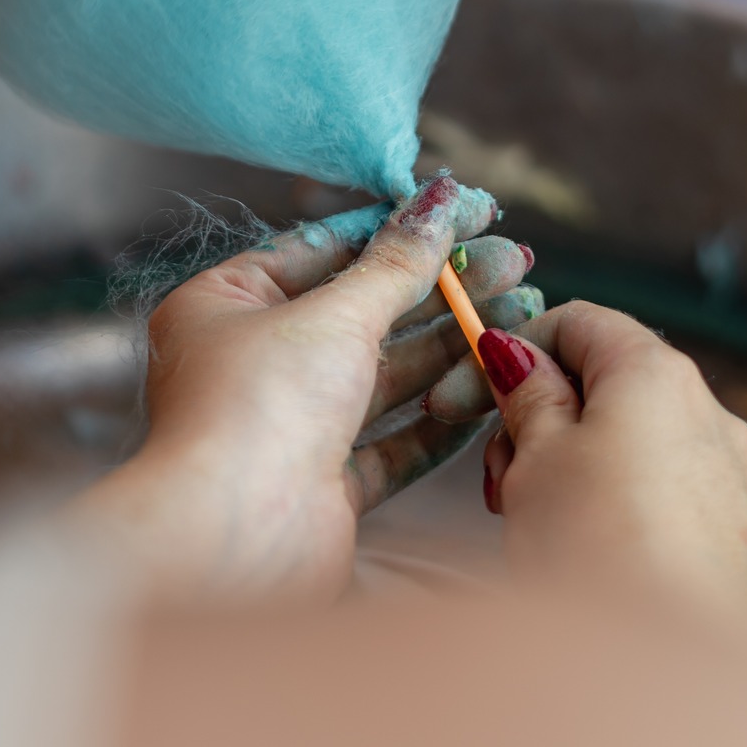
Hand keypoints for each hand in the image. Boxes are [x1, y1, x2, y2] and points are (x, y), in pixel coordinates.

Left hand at [76, 176, 535, 599]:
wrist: (230, 547)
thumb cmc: (255, 412)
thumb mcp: (334, 317)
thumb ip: (396, 263)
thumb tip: (438, 199)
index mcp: (224, 305)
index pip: (325, 248)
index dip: (400, 228)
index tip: (468, 211)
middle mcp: (249, 364)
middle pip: (361, 312)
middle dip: (441, 288)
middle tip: (517, 262)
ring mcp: (286, 429)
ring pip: (382, 377)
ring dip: (452, 347)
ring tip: (522, 313)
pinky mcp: (320, 489)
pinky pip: (389, 443)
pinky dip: (438, 417)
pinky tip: (492, 385)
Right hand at [424, 299, 746, 638]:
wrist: (669, 678)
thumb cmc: (593, 554)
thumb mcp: (535, 460)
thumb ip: (527, 395)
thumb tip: (520, 358)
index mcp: (658, 374)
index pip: (578, 321)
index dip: (513, 348)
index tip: (465, 395)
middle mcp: (710, 414)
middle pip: (608, 382)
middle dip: (542, 414)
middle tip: (498, 473)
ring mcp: (732, 480)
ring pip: (636, 440)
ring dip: (575, 462)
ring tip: (533, 522)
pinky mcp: (737, 540)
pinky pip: (664, 494)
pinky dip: (617, 503)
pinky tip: (585, 556)